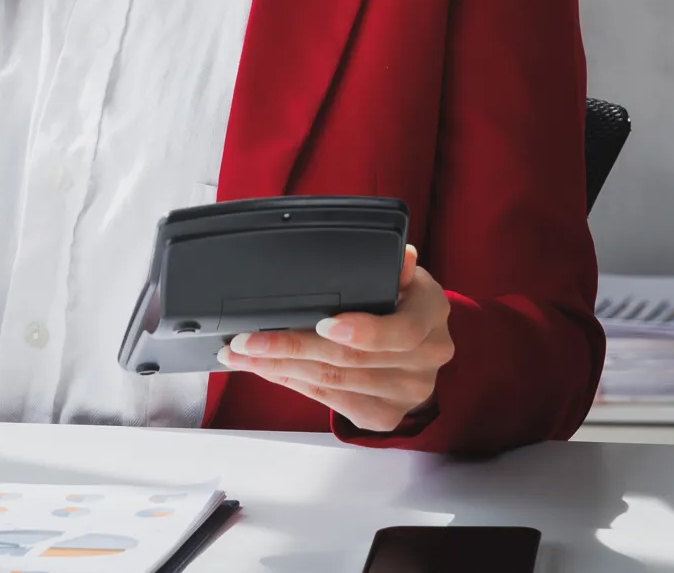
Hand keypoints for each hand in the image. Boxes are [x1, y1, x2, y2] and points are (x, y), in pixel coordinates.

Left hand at [216, 244, 453, 432]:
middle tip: (246, 341)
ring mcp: (407, 393)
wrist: (421, 350)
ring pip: (334, 382)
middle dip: (291, 347)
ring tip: (241, 355)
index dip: (360, 331)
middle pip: (351, 360)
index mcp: (432, 316)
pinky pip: (331, 401)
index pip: (400, 331)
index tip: (321, 324)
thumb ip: (394, 269)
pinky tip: (267, 370)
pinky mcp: (384, 416)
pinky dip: (293, 384)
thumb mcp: (403, 277)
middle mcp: (425, 360)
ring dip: (280, 368)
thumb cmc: (402, 303)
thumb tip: (403, 257)